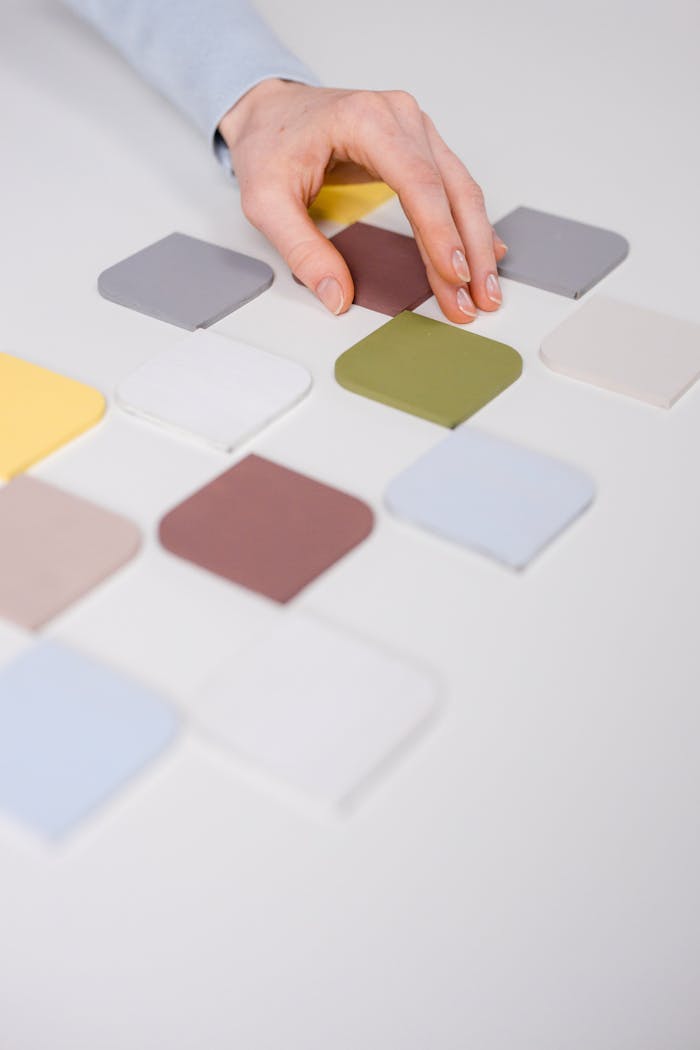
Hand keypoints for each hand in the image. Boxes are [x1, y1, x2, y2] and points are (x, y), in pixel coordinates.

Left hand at [219, 80, 506, 323]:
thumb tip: (337, 295)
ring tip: (483, 291)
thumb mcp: (265, 201)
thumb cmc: (269, 144)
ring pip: (461, 190)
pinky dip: (469, 225)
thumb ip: (301, 249)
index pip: (417, 181)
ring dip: (477, 244)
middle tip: (476, 300)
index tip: (455, 273)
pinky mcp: (418, 146)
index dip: (440, 232)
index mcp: (365, 120)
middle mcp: (399, 118)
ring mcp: (414, 129)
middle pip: (450, 189)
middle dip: (469, 251)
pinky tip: (487, 253)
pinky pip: (453, 187)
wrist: (269, 111)